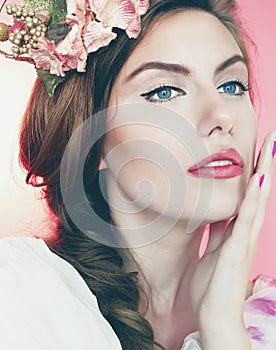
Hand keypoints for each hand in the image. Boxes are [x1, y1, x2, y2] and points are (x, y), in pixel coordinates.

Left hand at [189, 131, 275, 345]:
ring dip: (264, 171)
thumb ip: (215, 233)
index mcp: (236, 232)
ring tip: (271, 146)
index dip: (252, 173)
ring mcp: (244, 239)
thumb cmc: (212, 287)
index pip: (246, 196)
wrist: (214, 316)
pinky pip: (246, 218)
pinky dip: (253, 198)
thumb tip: (215, 216)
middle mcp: (244, 231)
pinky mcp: (238, 248)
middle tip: (271, 138)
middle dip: (264, 165)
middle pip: (257, 192)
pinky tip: (259, 178)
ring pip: (257, 199)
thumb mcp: (210, 251)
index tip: (255, 152)